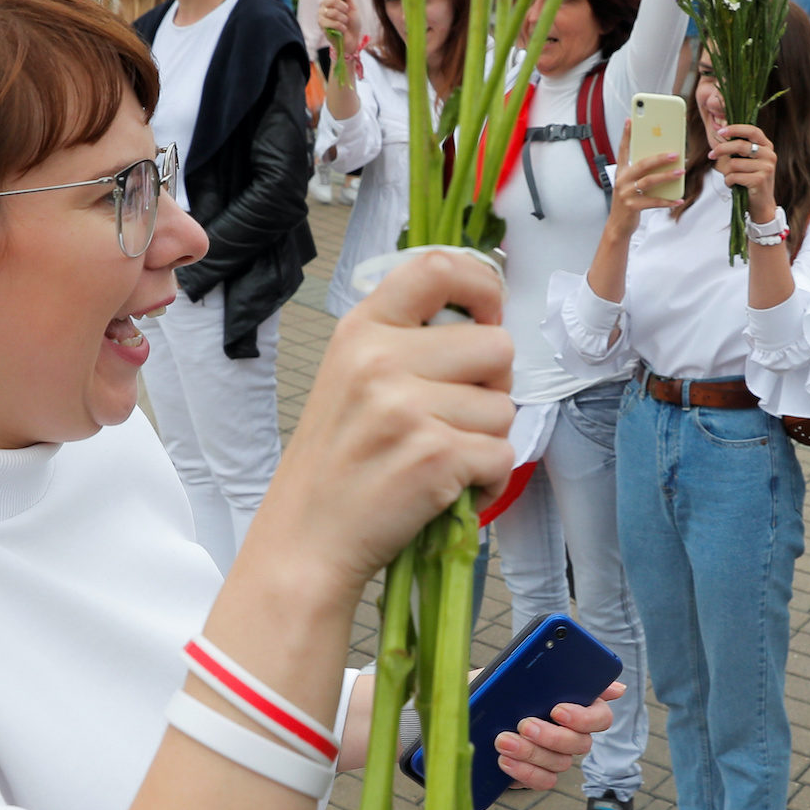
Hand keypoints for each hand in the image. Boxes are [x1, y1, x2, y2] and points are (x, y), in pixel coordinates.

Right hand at [251, 251, 514, 595]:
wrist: (304, 542)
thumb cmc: (335, 465)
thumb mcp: (350, 377)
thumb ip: (405, 342)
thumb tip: (483, 322)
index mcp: (362, 331)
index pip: (438, 267)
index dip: (483, 285)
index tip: (489, 314)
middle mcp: (381, 360)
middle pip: (497, 345)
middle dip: (492, 386)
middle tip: (453, 419)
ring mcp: (407, 408)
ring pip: (505, 408)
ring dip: (486, 441)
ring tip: (438, 461)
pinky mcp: (435, 456)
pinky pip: (503, 456)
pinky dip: (487, 481)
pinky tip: (447, 490)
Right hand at [317, 0, 355, 56]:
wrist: (353, 38)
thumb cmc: (353, 23)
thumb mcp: (353, 8)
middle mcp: (324, 4)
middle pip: (331, 0)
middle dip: (343, 7)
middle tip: (347, 14)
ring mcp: (321, 14)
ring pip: (332, 12)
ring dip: (343, 19)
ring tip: (345, 23)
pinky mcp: (321, 25)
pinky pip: (331, 22)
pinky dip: (341, 26)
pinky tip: (342, 29)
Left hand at [494, 682, 620, 789]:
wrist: (469, 715)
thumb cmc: (498, 691)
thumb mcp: (519, 673)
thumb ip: (561, 674)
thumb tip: (616, 687)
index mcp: (574, 706)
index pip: (601, 716)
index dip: (583, 717)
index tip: (557, 709)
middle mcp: (570, 733)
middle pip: (582, 743)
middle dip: (552, 735)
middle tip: (524, 724)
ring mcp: (554, 756)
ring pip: (561, 763)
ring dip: (531, 752)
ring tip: (503, 740)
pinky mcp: (537, 775)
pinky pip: (544, 782)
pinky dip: (525, 772)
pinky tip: (504, 760)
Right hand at [605, 125, 682, 225]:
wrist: (618, 224)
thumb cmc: (628, 201)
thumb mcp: (630, 183)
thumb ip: (641, 172)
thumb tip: (664, 160)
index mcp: (621, 171)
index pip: (623, 150)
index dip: (626, 135)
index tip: (631, 120)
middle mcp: (622, 180)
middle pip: (642, 164)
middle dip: (660, 158)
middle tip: (675, 154)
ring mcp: (626, 193)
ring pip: (649, 181)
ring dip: (666, 176)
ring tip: (680, 172)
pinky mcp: (632, 206)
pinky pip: (653, 202)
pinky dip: (667, 201)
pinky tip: (678, 199)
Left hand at [710, 121, 777, 219]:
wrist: (762, 204)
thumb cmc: (751, 180)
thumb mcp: (749, 160)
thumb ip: (740, 147)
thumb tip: (721, 131)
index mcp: (767, 146)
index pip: (752, 130)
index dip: (735, 129)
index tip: (720, 131)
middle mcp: (769, 155)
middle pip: (740, 146)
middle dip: (721, 149)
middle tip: (711, 155)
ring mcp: (766, 168)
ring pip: (734, 163)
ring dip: (727, 172)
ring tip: (732, 178)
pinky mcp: (760, 180)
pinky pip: (734, 176)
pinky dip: (729, 181)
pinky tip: (734, 185)